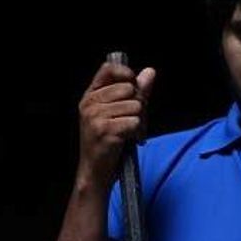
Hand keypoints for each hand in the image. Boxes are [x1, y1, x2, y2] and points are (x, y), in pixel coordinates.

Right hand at [77, 59, 155, 191]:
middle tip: (130, 120)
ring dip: (138, 121)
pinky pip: (134, 122)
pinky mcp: (104, 131)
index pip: (108, 69)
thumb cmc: (107, 142)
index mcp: (90, 95)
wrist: (95, 172)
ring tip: (127, 132)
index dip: (126, 73)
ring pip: (135, 106)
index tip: (133, 86)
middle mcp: (90, 103)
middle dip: (138, 104)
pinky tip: (127, 140)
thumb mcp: (117, 113)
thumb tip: (150, 72)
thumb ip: (135, 91)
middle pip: (129, 89)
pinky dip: (136, 132)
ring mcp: (95, 117)